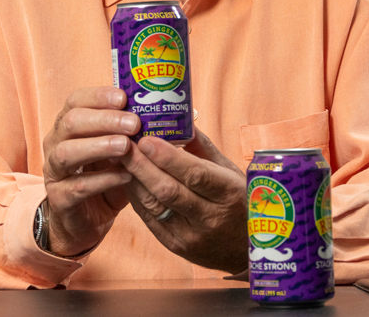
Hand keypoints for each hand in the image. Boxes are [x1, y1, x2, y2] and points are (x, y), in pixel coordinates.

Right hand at [42, 87, 139, 256]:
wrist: (85, 219)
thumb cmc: (105, 175)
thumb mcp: (120, 150)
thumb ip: (134, 132)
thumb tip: (172, 113)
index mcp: (69, 125)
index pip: (76, 101)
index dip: (98, 96)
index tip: (124, 97)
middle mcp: (56, 143)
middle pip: (71, 122)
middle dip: (104, 120)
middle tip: (133, 123)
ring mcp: (54, 171)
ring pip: (67, 152)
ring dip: (99, 146)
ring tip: (126, 146)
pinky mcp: (58, 198)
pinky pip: (78, 186)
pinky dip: (103, 179)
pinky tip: (126, 176)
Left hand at [120, 128, 247, 273]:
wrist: (248, 248)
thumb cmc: (239, 201)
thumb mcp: (231, 172)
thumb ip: (203, 147)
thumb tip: (181, 119)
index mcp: (229, 194)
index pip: (195, 174)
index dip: (168, 157)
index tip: (146, 139)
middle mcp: (211, 218)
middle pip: (169, 190)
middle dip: (142, 165)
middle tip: (124, 144)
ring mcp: (192, 236)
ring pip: (155, 206)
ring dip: (134, 179)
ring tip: (121, 158)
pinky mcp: (177, 247)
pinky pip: (150, 220)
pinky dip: (136, 197)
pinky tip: (128, 179)